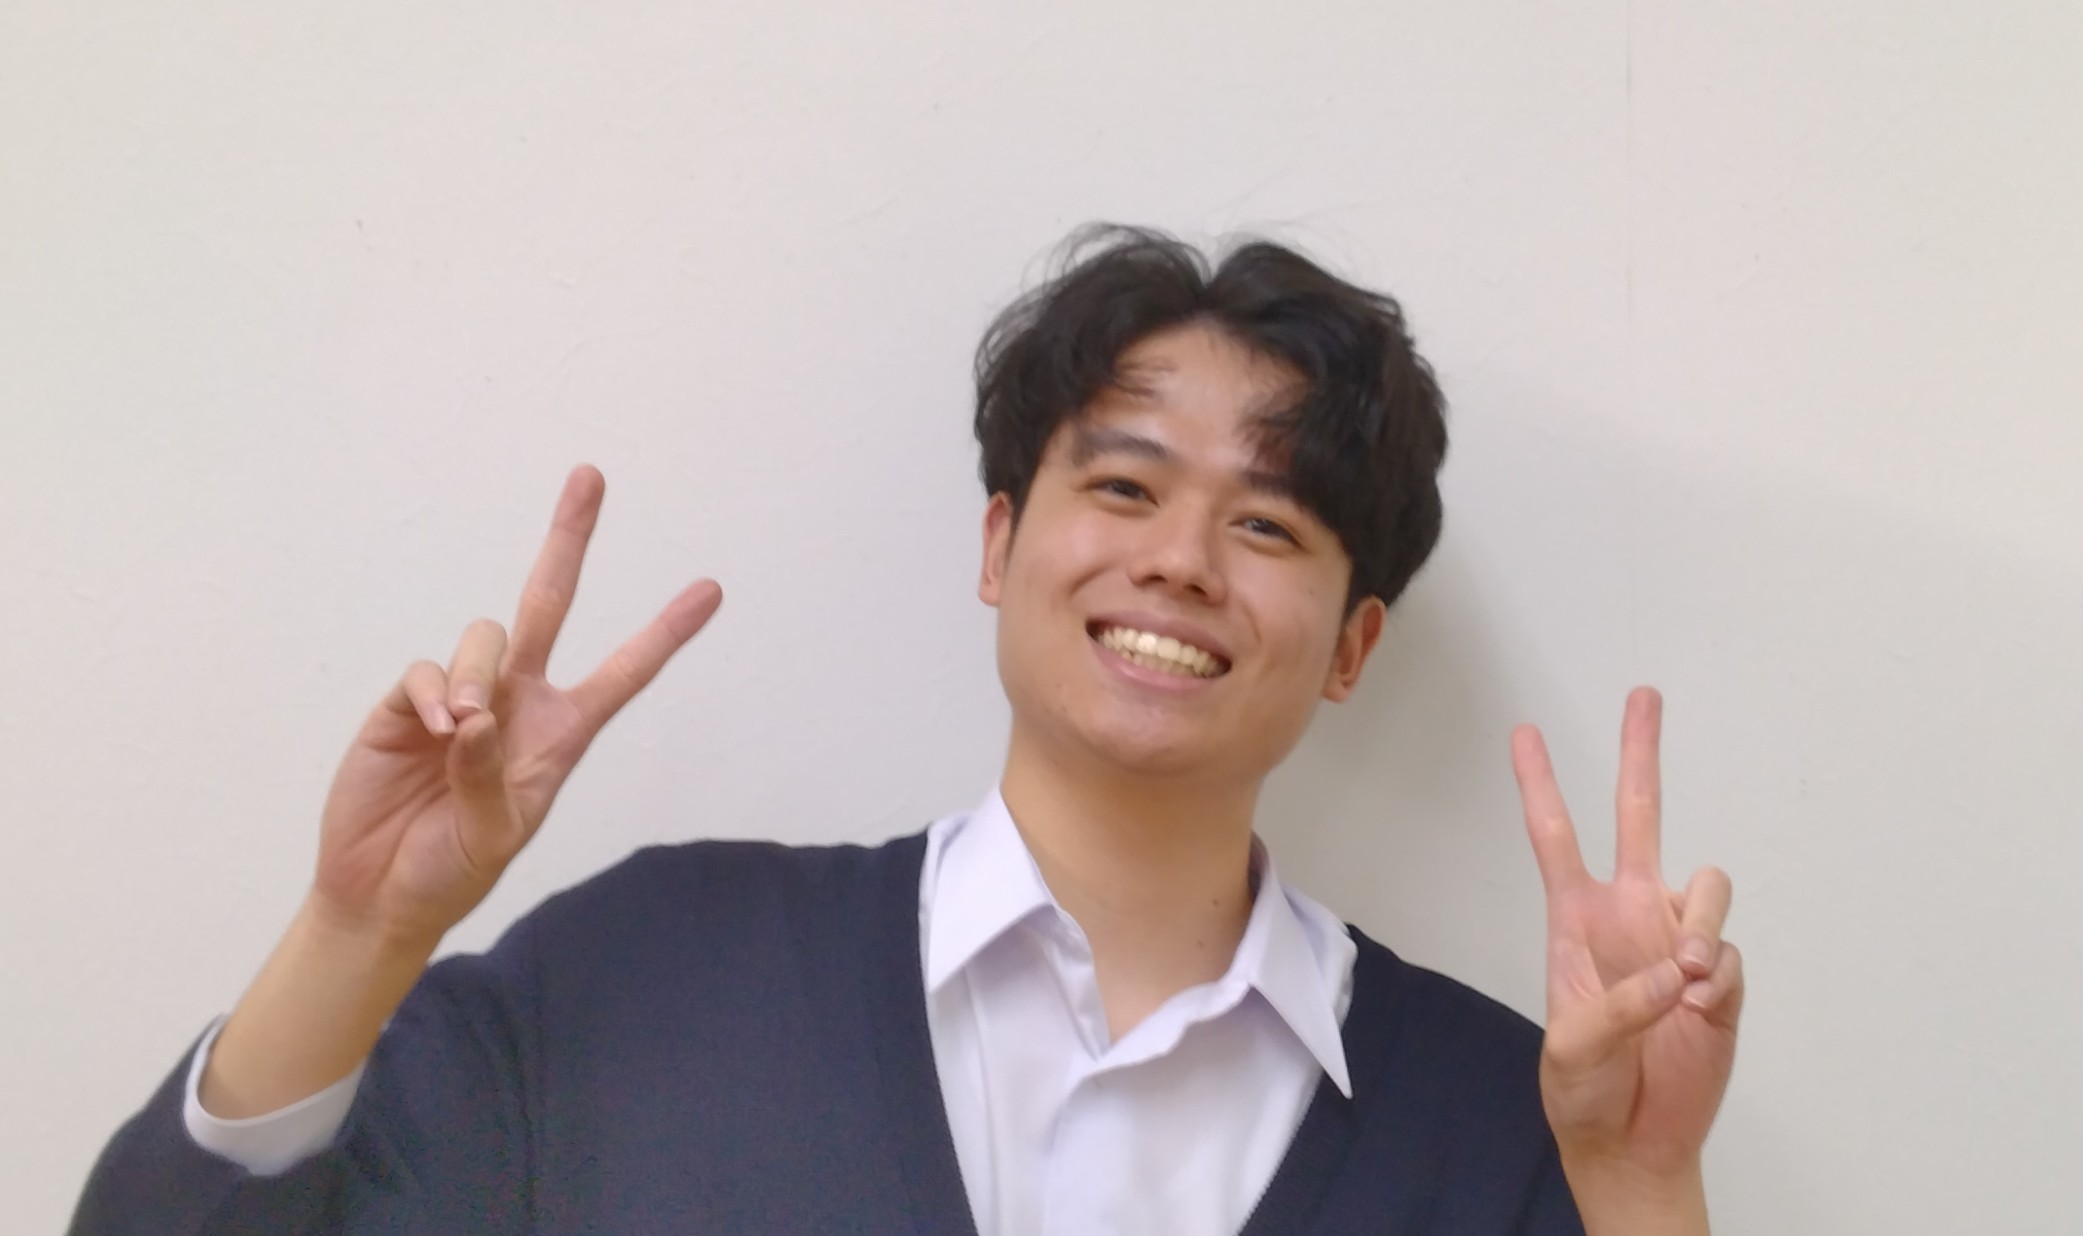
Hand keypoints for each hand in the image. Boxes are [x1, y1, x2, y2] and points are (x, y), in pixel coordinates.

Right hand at [309, 464, 722, 946]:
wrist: (380, 892)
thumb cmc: (450, 869)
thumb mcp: (493, 836)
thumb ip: (492, 776)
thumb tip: (477, 715)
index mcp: (561, 733)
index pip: (623, 673)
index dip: (665, 632)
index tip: (711, 590)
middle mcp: (518, 701)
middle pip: (549, 602)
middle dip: (568, 539)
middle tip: (591, 474)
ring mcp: (461, 695)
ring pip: (485, 637)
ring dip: (475, 676)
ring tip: (458, 730)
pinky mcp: (406, 702)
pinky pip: (426, 669)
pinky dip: (429, 693)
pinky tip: (429, 726)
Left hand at [1512, 687, 1742, 1185]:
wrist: (1633, 1141)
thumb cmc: (1585, 1089)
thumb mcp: (1573, 1048)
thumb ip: (1619, 1004)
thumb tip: (1678, 969)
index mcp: (1578, 920)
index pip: (1556, 837)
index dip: (1540, 785)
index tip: (1524, 732)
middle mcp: (1630, 916)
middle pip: (1640, 817)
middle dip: (1641, 755)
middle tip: (1643, 695)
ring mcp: (1678, 942)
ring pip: (1706, 883)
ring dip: (1697, 923)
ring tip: (1681, 978)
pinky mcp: (1720, 980)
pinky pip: (1728, 953)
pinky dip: (1715, 979)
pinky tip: (1698, 1012)